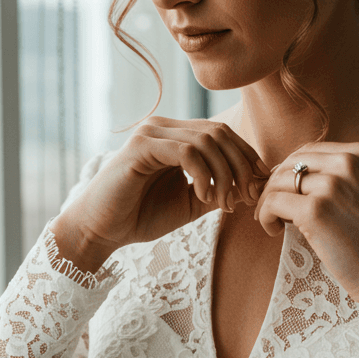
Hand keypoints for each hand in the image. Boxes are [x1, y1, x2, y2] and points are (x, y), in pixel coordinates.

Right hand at [49, 116, 271, 274]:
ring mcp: (151, 133)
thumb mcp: (191, 203)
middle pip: (219, 133)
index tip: (256, 189)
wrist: (102, 230)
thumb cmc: (142, 216)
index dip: (246, 158)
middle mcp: (164, 127)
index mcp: (176, 136)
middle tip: (244, 198)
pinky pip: (186, 151)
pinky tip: (204, 196)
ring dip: (224, 175)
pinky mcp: (141, 146)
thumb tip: (253, 184)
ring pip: (206, 141)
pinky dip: (203, 174)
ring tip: (222, 204)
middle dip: (240, 166)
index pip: (222, 134)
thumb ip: (218, 189)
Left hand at [252, 141, 358, 311]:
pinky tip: (275, 231)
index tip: (288, 194)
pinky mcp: (315, 211)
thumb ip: (340, 177)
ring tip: (276, 223)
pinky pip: (273, 203)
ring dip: (269, 202)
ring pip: (278, 182)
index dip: (292, 172)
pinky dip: (266, 216)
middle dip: (276, 185)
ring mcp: (331, 186)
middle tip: (274, 209)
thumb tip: (296, 177)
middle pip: (291, 163)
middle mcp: (347, 163)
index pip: (310, 152)